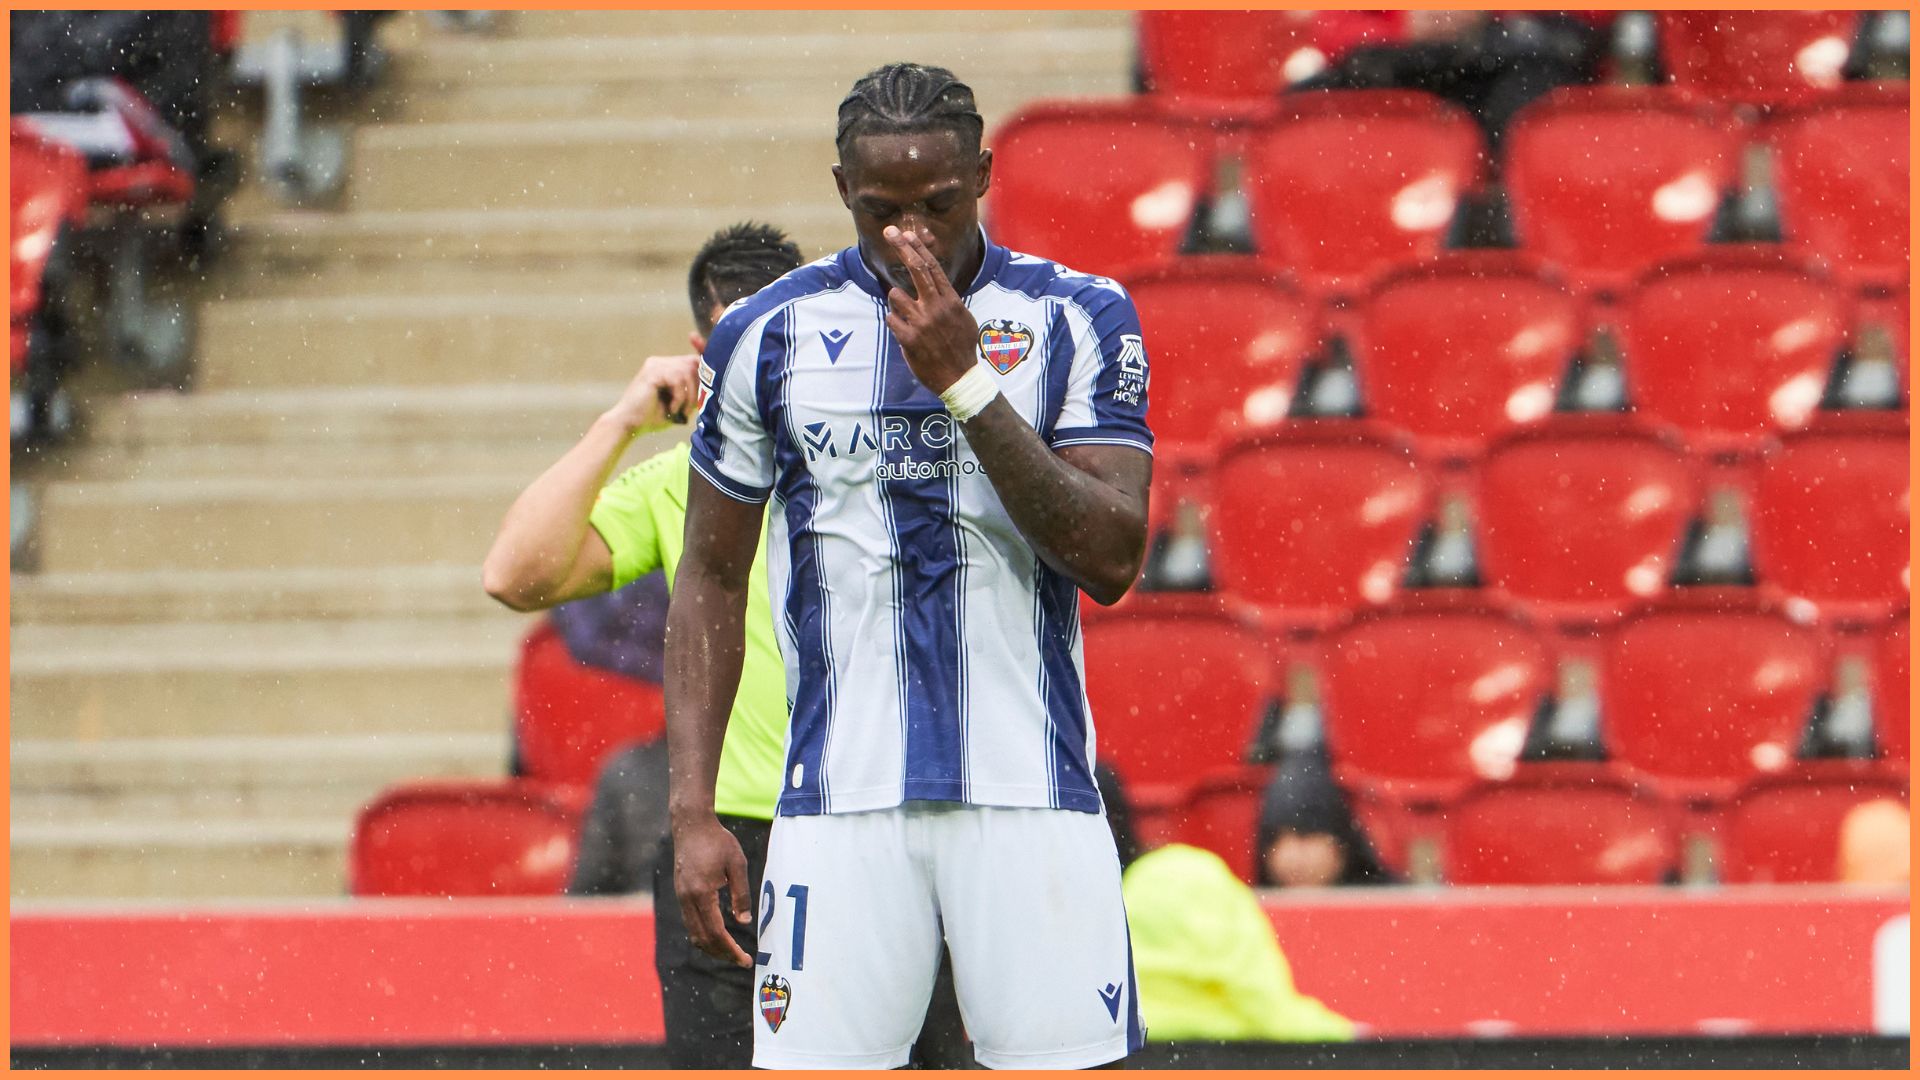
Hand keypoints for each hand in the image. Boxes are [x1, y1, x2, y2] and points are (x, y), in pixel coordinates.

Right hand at [604, 354, 699, 434]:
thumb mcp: (679, 404)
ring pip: (687, 371)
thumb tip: (713, 387)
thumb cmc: (653, 417)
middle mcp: (660, 362)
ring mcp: (656, 365)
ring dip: (689, 395)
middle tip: (691, 407)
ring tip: (681, 410)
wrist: (628, 425)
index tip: (705, 350)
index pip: (691, 358)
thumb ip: (692, 393)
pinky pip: (677, 379)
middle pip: (693, 363)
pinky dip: (679, 397)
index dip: (703, 353)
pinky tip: (672, 408)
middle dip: (698, 387)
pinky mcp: (652, 372)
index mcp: (666, 367)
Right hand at [672, 813, 753, 967]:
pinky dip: (704, 934)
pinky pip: (690, 922)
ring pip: (694, 933)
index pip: (716, 932)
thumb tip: (744, 921)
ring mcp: (681, 897)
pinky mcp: (681, 893)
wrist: (691, 824)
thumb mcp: (737, 864)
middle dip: (722, 954)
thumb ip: (741, 894)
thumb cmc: (717, 841)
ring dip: (712, 947)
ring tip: (731, 952)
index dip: (731, 950)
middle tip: (742, 960)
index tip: (745, 960)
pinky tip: (718, 934)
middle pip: (702, 938)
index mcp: (702, 893)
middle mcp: (687, 899)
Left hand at [882, 225, 979, 394]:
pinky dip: (895, 323)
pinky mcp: (908, 339)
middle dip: (902, 248)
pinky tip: (904, 333)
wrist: (959, 378)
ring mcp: (922, 323)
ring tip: (907, 316)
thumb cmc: (962, 348)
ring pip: (895, 295)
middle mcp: (936, 308)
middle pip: (916, 270)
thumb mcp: (963, 319)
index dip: (918, 248)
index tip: (907, 234)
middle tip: (890, 232)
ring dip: (896, 302)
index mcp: (951, 301)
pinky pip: (891, 319)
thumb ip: (949, 300)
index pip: (932, 268)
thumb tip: (937, 284)